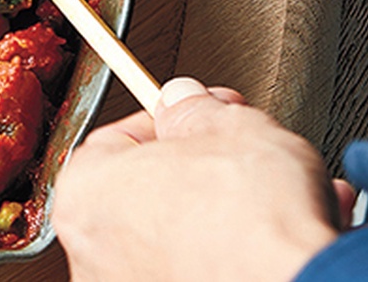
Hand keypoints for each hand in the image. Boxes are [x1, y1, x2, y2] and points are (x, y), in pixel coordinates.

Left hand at [53, 77, 345, 281]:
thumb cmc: (253, 223)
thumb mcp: (229, 127)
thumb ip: (193, 108)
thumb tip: (182, 102)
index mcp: (88, 195)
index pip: (118, 137)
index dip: (173, 119)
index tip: (204, 113)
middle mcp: (96, 253)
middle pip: (151, 188)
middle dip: (205, 167)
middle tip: (241, 152)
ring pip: (182, 232)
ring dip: (228, 211)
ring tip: (279, 197)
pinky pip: (203, 267)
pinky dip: (234, 252)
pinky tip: (278, 235)